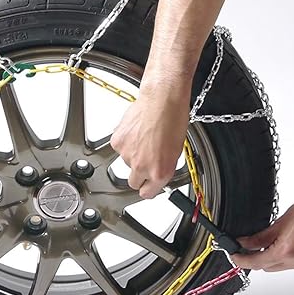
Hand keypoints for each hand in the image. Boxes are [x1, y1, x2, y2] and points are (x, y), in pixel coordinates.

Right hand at [109, 80, 189, 198]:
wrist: (162, 100)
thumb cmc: (173, 119)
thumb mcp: (176, 151)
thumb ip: (164, 166)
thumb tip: (158, 172)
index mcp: (159, 172)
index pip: (147, 194)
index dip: (148, 188)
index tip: (148, 185)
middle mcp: (142, 167)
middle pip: (132, 182)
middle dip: (138, 175)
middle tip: (146, 160)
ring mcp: (127, 155)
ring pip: (125, 162)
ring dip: (133, 153)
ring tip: (145, 138)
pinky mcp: (117, 142)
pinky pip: (119, 148)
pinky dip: (126, 141)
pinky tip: (136, 131)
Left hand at [231, 189, 293, 271]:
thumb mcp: (279, 222)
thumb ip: (259, 238)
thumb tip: (244, 243)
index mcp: (286, 251)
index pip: (256, 263)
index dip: (242, 260)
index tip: (235, 257)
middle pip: (269, 267)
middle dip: (258, 258)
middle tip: (252, 247)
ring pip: (283, 266)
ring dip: (276, 257)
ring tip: (280, 240)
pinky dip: (291, 257)